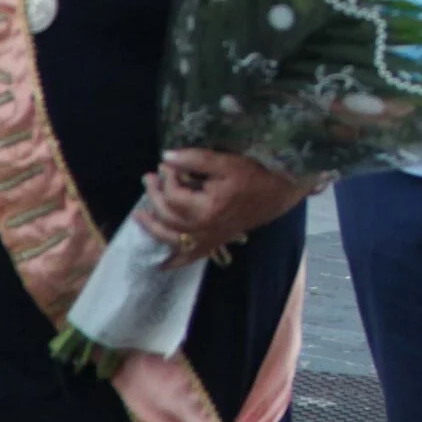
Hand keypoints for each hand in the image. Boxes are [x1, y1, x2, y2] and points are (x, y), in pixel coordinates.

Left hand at [135, 148, 310, 268]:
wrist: (281, 193)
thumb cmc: (257, 175)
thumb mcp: (227, 162)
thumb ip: (196, 159)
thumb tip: (167, 157)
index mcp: (208, 208)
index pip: (174, 195)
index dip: (166, 178)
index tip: (166, 164)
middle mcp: (205, 228)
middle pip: (168, 216)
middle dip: (154, 196)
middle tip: (149, 177)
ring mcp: (209, 239)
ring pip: (172, 238)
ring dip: (153, 227)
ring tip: (140, 215)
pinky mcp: (215, 243)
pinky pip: (190, 258)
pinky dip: (174, 262)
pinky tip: (162, 264)